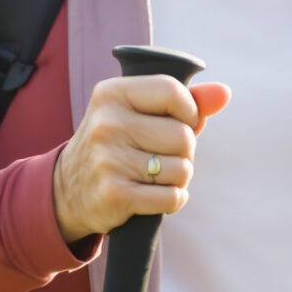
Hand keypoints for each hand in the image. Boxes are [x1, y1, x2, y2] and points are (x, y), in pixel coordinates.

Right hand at [51, 76, 232, 245]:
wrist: (67, 190)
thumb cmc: (116, 145)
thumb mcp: (138, 113)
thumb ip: (184, 102)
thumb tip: (223, 93)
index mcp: (112, 93)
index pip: (173, 92)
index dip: (188, 111)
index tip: (179, 122)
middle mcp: (107, 123)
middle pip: (183, 136)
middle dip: (184, 151)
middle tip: (162, 155)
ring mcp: (108, 159)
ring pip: (181, 169)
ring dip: (178, 178)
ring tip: (156, 176)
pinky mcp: (115, 194)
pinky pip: (171, 197)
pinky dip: (172, 199)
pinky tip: (154, 195)